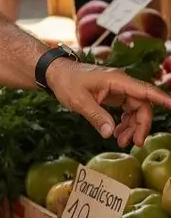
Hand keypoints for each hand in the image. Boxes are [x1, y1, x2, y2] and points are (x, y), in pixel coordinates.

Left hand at [46, 59, 170, 147]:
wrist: (57, 74)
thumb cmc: (67, 82)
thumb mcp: (79, 101)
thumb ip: (96, 116)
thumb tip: (110, 133)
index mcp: (117, 80)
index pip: (144, 90)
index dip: (161, 99)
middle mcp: (122, 83)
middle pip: (142, 104)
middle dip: (141, 125)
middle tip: (135, 143)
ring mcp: (119, 89)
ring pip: (136, 109)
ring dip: (132, 127)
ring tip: (122, 142)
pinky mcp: (114, 95)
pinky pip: (127, 110)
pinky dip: (125, 123)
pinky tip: (117, 134)